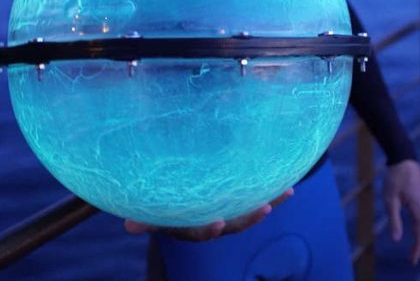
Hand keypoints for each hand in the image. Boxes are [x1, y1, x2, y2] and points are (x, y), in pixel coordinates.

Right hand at [123, 188, 293, 241]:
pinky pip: (255, 198)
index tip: (217, 223)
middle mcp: (205, 221)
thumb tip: (129, 227)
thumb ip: (142, 218)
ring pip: (245, 213)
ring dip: (264, 205)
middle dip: (246, 218)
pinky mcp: (233, 200)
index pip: (196, 231)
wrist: (168, 189)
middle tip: (262, 208)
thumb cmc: (153, 198)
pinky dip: (272, 195)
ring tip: (281, 195)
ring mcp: (222, 211)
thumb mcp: (147, 208)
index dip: (206, 229)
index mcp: (185, 224)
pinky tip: (290, 189)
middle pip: (229, 224)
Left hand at [383, 159, 419, 263]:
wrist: (404, 158)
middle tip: (411, 258)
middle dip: (419, 246)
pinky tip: (415, 232)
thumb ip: (394, 220)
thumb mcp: (390, 200)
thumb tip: (396, 239)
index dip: (417, 249)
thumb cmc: (395, 178)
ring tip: (413, 249)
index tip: (412, 260)